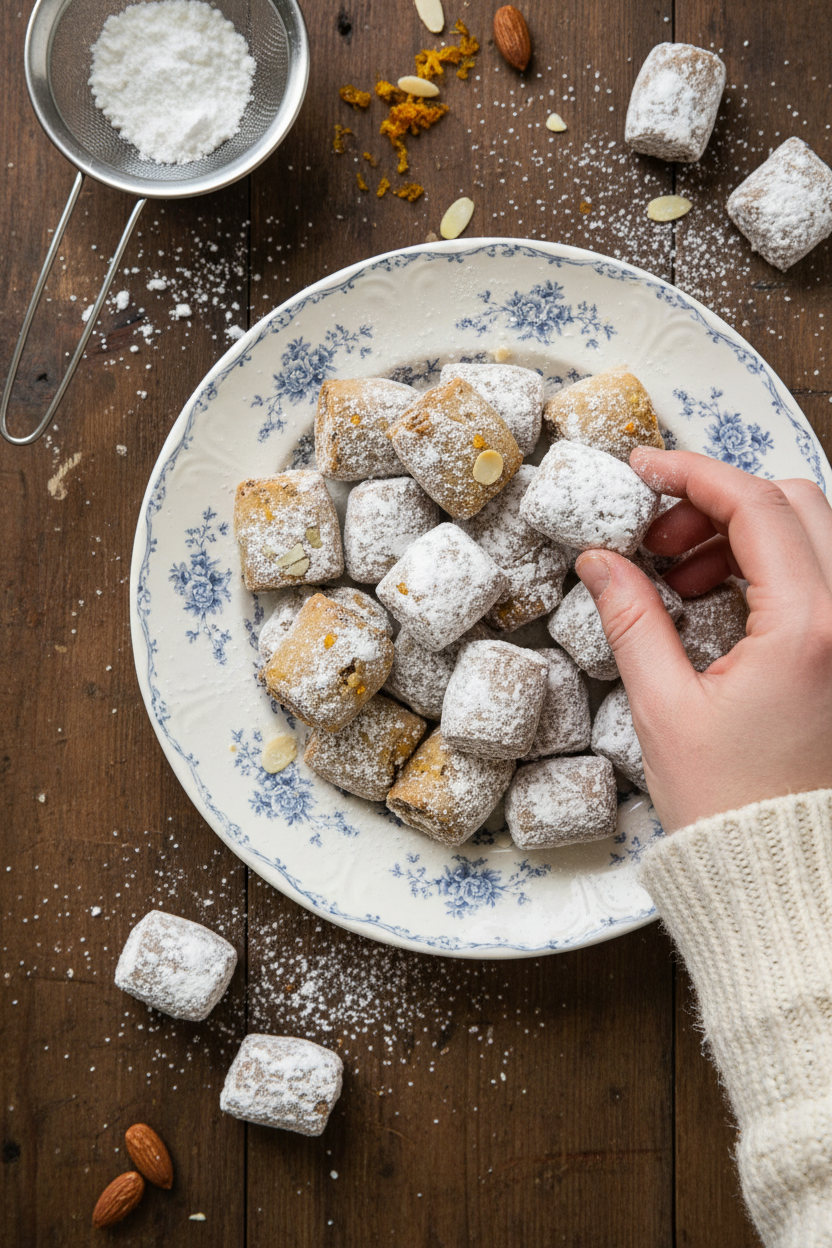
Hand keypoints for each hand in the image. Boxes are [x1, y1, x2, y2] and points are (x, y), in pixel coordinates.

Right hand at [575, 449, 831, 832]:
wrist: (786, 875)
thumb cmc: (731, 808)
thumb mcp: (665, 709)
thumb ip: (631, 619)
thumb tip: (600, 559)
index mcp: (810, 630)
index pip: (756, 506)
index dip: (691, 474)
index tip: (643, 470)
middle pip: (796, 503)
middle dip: (718, 502)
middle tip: (658, 537)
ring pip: (813, 535)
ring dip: (744, 534)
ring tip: (680, 577)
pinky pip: (819, 578)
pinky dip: (768, 568)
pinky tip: (717, 601)